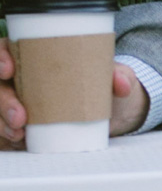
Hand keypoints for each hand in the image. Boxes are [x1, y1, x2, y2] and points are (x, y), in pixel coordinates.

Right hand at [0, 38, 149, 148]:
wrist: (113, 112)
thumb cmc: (106, 85)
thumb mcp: (117, 76)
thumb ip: (121, 75)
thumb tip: (121, 84)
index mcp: (38, 54)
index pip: (7, 49)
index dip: (0, 57)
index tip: (8, 69)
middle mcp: (23, 76)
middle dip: (2, 101)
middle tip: (20, 117)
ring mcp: (20, 100)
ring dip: (1, 122)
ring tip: (19, 134)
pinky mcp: (23, 123)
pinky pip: (5, 129)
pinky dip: (6, 137)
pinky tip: (18, 141)